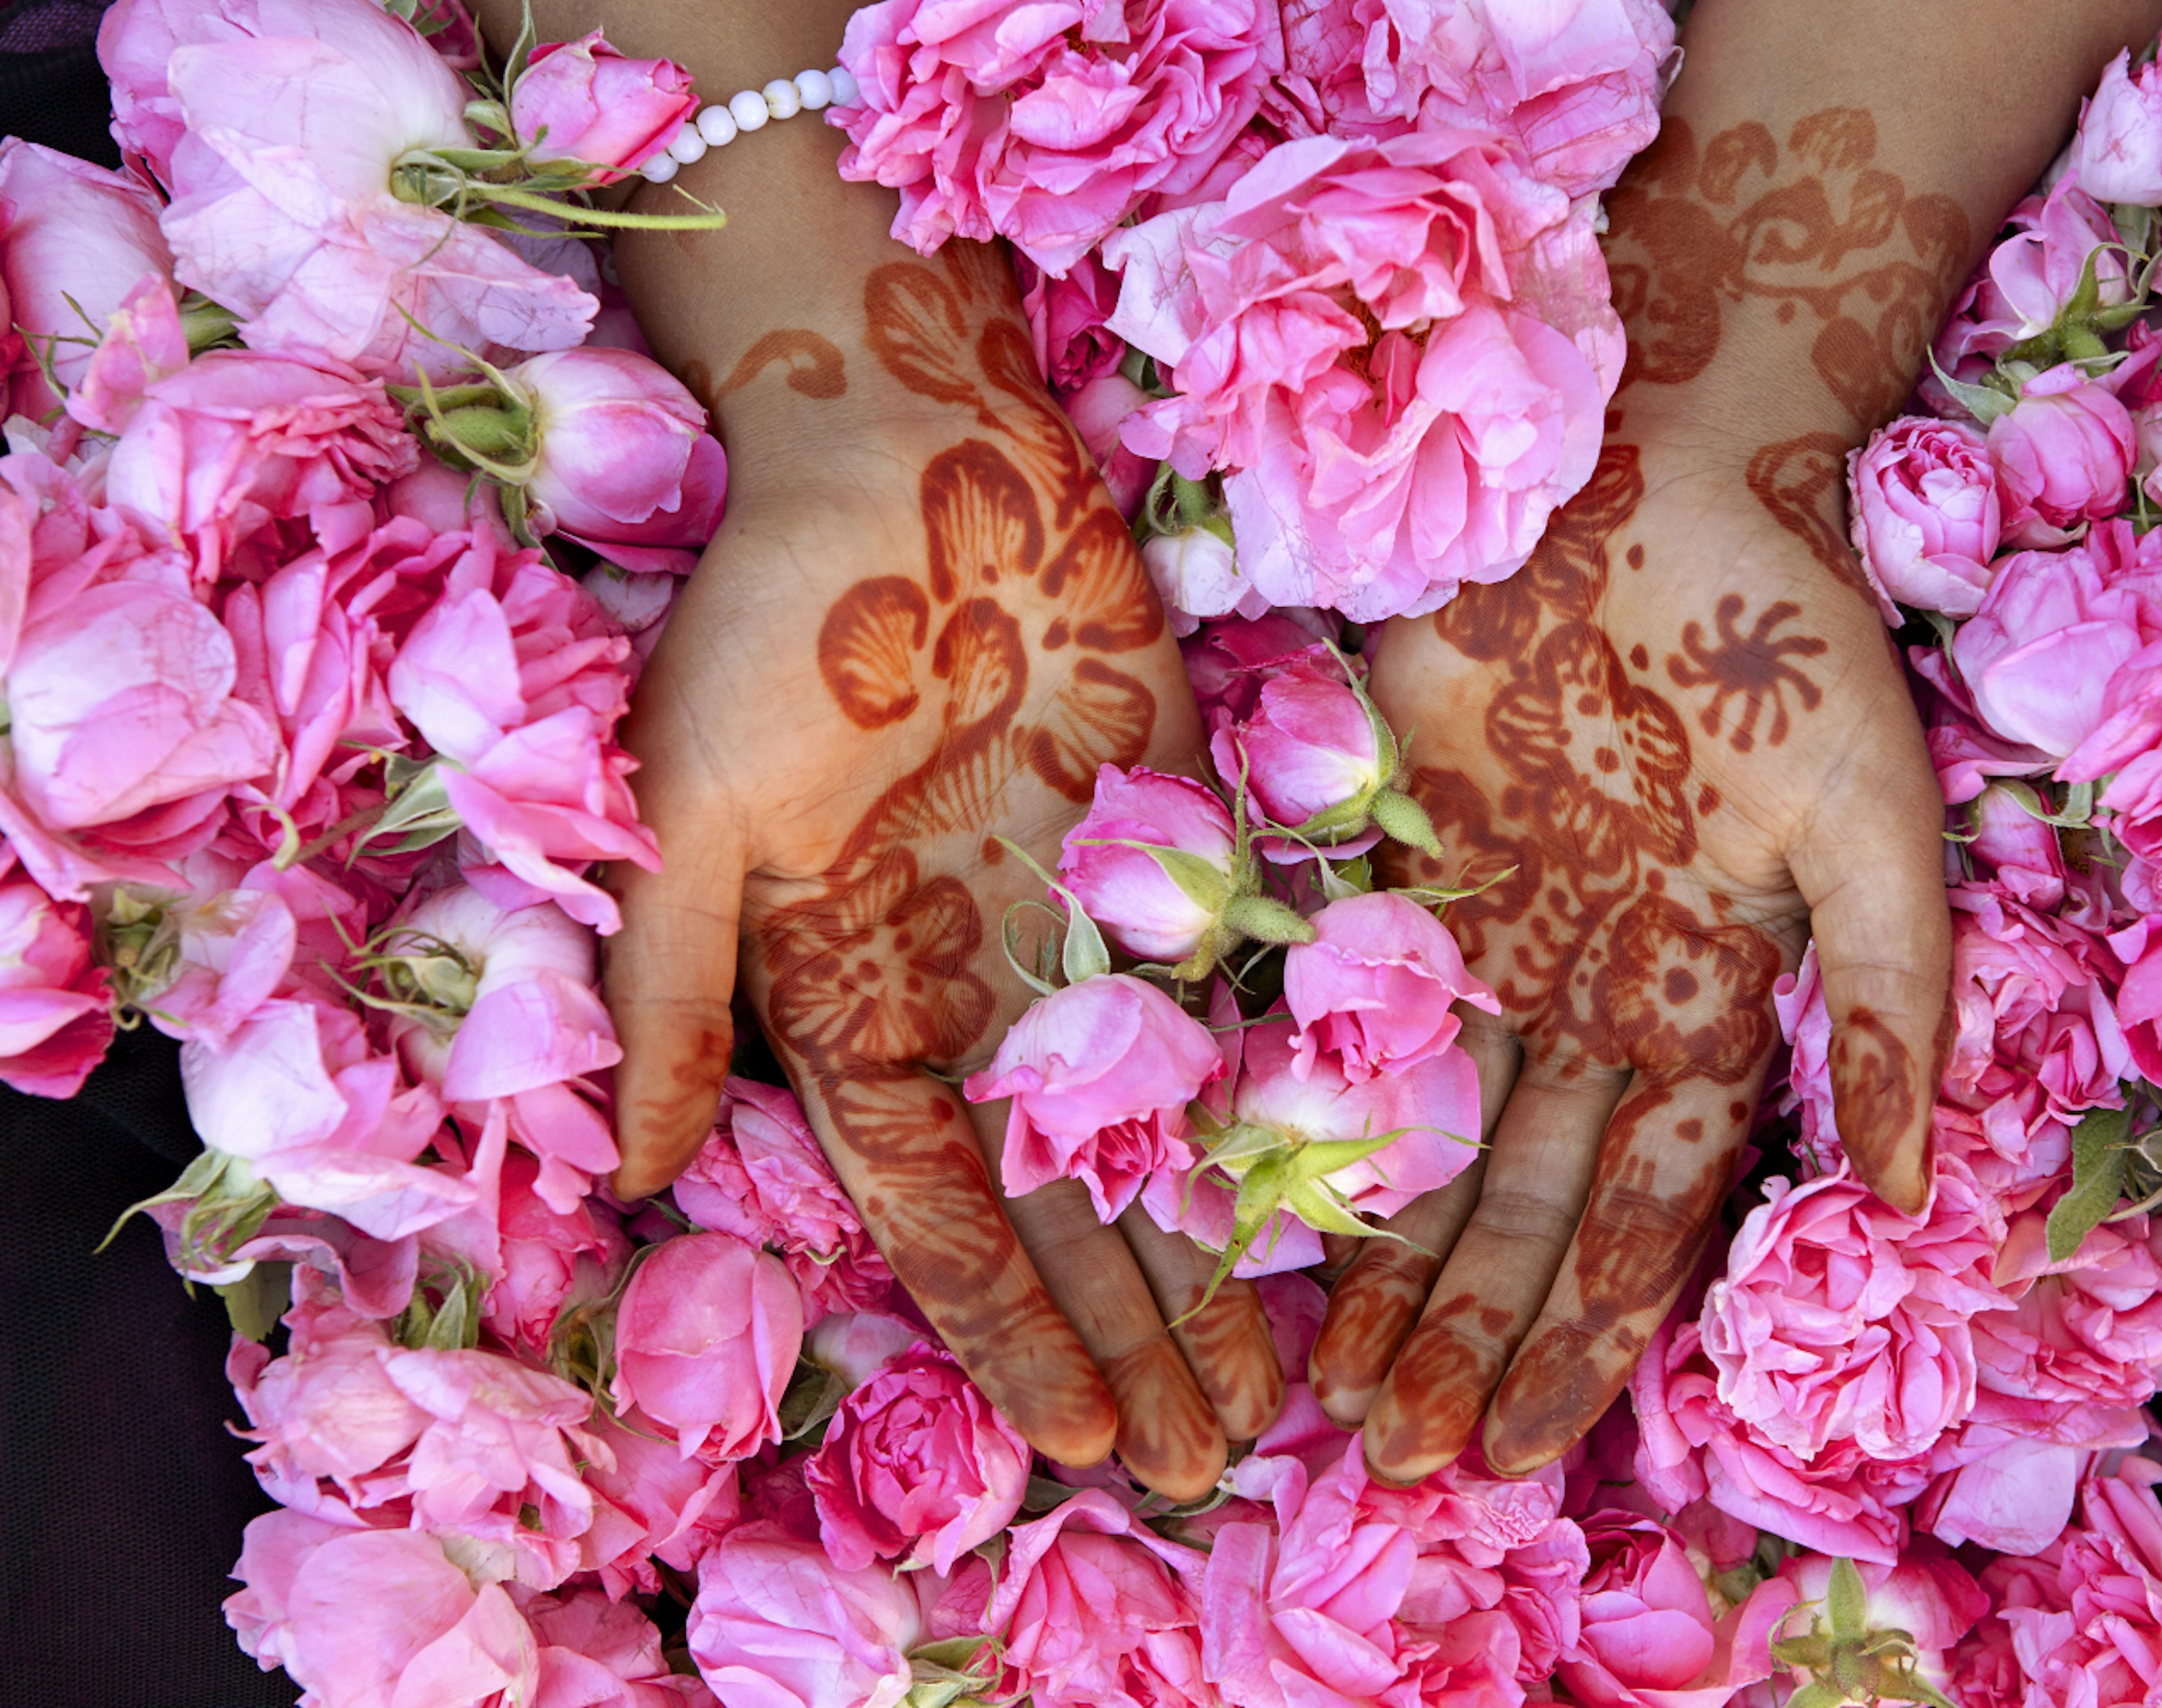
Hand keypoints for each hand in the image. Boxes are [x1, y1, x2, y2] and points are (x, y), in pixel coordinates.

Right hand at [602, 242, 1281, 1497]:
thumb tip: (626, 1172)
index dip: (999, 1323)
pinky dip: (1260, 1118)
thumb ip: (670, 985)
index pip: (936, 1202)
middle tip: (1193, 1463)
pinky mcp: (1161, 862)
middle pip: (1054, 1204)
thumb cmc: (776, 616)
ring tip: (1261, 1394)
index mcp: (847, 996)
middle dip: (1116, 1334)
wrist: (910, 451)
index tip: (1070, 1436)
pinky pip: (1220, 1015)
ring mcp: (1068, 934)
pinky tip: (1316, 1217)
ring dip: (1194, 1267)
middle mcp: (966, 991)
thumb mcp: (689, 804)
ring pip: (1145, 1137)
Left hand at [1308, 438, 1950, 1483]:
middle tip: (1398, 1466)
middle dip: (1466, 1332)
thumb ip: (1890, 999)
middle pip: (1518, 1197)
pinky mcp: (1386, 853)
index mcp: (1702, 996)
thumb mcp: (1872, 820)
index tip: (1520, 1450)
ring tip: (1324, 1392)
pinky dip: (1296, 1102)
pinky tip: (1246, 1206)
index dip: (1584, 1330)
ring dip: (1381, 1259)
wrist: (1655, 464)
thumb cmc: (1785, 633)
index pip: (1640, 1203)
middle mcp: (1584, 989)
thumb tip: (1900, 1191)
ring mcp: (1483, 928)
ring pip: (1423, 1127)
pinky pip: (1332, 1005)